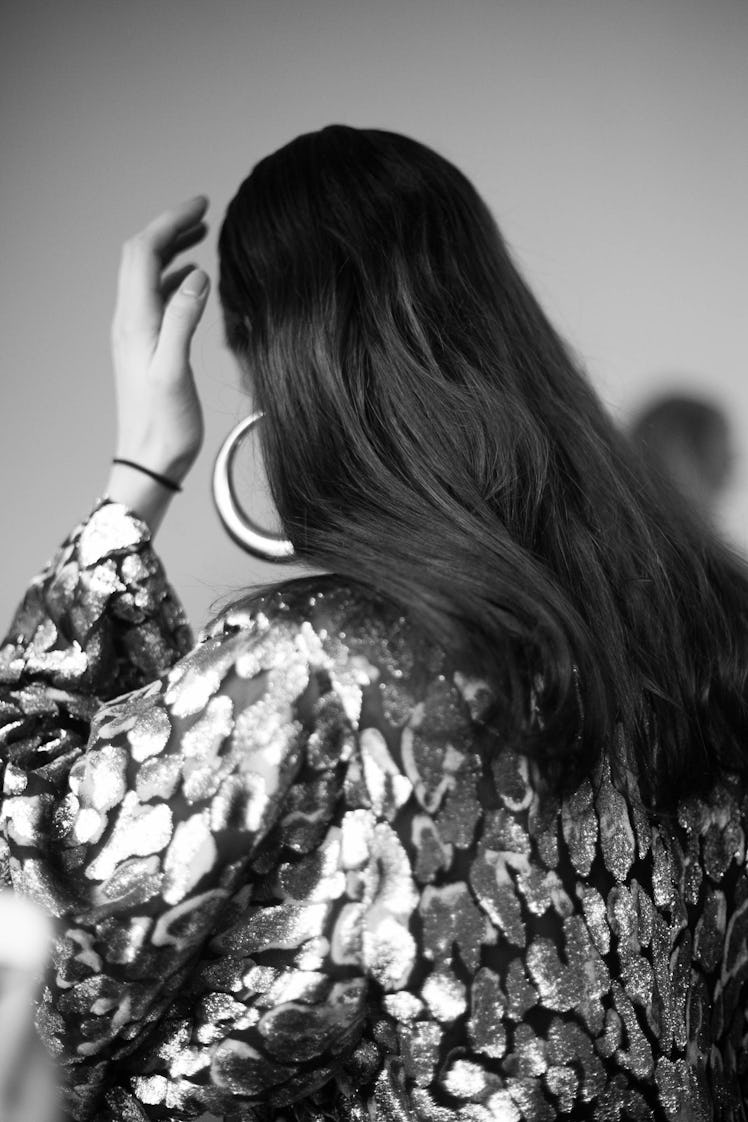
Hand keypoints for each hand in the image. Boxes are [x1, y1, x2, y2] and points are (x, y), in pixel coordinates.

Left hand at [106, 197, 210, 528]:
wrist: (149, 461)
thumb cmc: (164, 425)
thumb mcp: (174, 370)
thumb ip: (183, 320)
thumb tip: (196, 275)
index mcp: (135, 321)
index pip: (144, 253)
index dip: (170, 222)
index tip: (201, 204)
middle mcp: (130, 322)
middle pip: (141, 257)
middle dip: (169, 228)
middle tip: (203, 212)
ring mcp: (136, 334)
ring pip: (148, 275)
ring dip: (172, 250)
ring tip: (201, 236)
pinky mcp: (146, 348)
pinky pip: (155, 299)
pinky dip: (174, 278)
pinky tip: (194, 281)